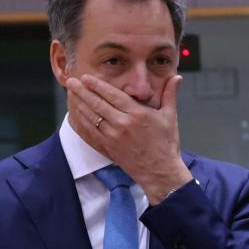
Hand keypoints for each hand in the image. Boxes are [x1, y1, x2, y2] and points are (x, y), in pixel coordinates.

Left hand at [66, 73, 191, 202]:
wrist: (160, 171)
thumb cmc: (166, 144)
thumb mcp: (170, 117)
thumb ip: (170, 95)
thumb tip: (177, 77)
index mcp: (138, 114)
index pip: (113, 95)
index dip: (98, 85)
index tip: (87, 77)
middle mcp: (123, 123)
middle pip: (98, 103)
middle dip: (83, 91)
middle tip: (71, 81)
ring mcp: (114, 135)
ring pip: (92, 116)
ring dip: (80, 103)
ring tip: (71, 93)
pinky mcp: (109, 146)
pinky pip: (92, 130)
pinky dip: (83, 119)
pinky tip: (78, 112)